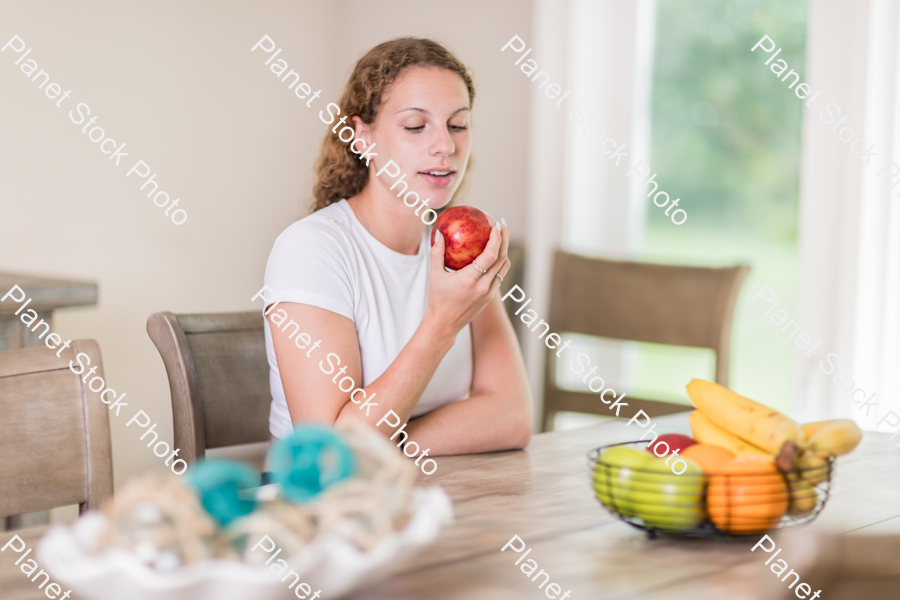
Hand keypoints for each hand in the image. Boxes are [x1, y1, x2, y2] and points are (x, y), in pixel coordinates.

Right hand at [423, 220, 510, 340]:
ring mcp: (489, 293)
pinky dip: (499, 263)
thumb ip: (436, 253)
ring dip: (505, 250)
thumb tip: (438, 234)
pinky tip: (493, 254)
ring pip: (504, 267)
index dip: (496, 239)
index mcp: (469, 280)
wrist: (444, 325)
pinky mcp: (490, 297)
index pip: (490, 255)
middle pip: (502, 258)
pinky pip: (499, 276)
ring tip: (500, 237)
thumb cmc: (437, 299)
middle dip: (505, 238)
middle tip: (501, 224)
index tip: (495, 225)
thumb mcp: (434, 276)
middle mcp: (483, 287)